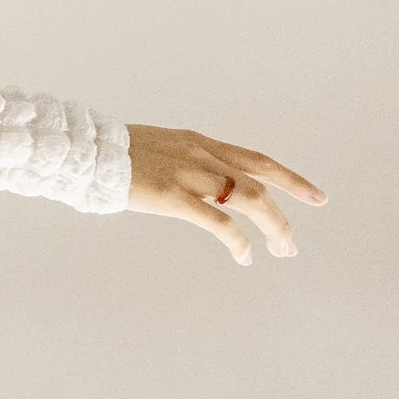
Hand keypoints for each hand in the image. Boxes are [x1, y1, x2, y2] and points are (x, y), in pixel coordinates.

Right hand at [125, 124, 326, 264]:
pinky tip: (244, 255)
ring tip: (279, 250)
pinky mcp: (172, 196)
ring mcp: (188, 174)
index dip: (289, 179)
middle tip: (290, 243)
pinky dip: (237, 240)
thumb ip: (180, 162)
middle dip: (282, 214)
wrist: (83, 150)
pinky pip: (218, 222)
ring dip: (271, 226)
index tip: (315, 196)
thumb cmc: (110, 152)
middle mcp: (200, 154)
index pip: (256, 160)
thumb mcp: (156, 148)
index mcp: (197, 142)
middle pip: (259, 183)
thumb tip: (194, 184)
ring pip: (249, 200)